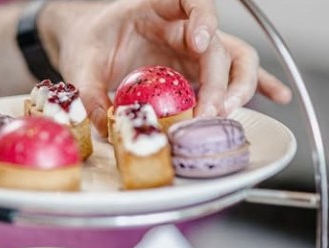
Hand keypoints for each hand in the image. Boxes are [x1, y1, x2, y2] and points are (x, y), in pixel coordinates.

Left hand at [43, 0, 291, 136]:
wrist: (88, 46)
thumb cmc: (88, 46)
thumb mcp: (81, 67)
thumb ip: (90, 94)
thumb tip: (105, 127)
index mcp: (154, 8)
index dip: (203, 17)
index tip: (200, 41)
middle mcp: (180, 26)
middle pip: (218, 44)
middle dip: (220, 78)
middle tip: (210, 108)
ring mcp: (190, 49)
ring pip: (233, 59)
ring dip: (238, 86)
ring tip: (225, 113)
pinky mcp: (193, 70)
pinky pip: (230, 74)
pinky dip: (255, 84)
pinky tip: (274, 97)